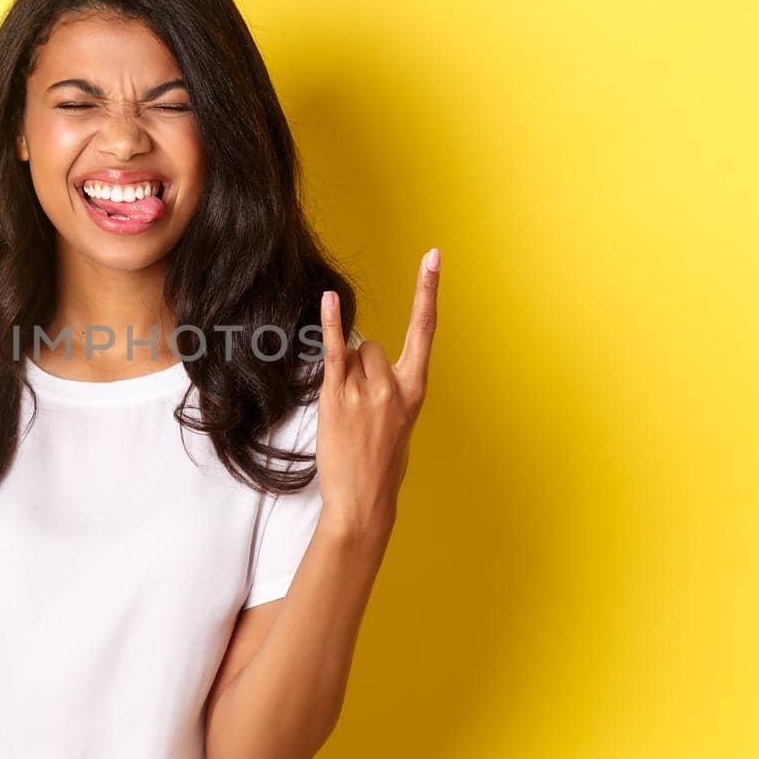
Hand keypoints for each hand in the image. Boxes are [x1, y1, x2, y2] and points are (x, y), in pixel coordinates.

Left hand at [314, 248, 439, 542]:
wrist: (363, 501)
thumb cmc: (380, 465)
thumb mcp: (399, 424)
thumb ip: (391, 390)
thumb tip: (368, 363)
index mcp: (415, 390)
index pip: (425, 330)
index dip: (428, 290)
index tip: (433, 257)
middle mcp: (393, 385)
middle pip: (371, 346)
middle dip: (361, 366)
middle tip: (358, 407)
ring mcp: (366, 391)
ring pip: (350, 356)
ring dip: (343, 375)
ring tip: (345, 415)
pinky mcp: (337, 397)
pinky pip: (333, 352)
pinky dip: (328, 325)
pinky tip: (325, 300)